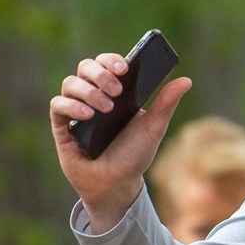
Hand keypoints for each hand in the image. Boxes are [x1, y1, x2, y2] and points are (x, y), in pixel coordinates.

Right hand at [49, 52, 191, 229]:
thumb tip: (186, 81)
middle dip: (101, 74)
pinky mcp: (61, 126)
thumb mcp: (154, 128)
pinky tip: (88, 116)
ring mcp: (75, 109)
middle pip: (86, 67)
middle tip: (117, 90)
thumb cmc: (134, 154)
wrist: (117, 183)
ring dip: (89, 91)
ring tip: (107, 109)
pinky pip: (58, 105)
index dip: (112, 60)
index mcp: (115, 91)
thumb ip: (166, 104)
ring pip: (71, 83)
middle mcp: (93, 95)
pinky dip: (72, 106)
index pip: (107, 63)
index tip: (125, 68)